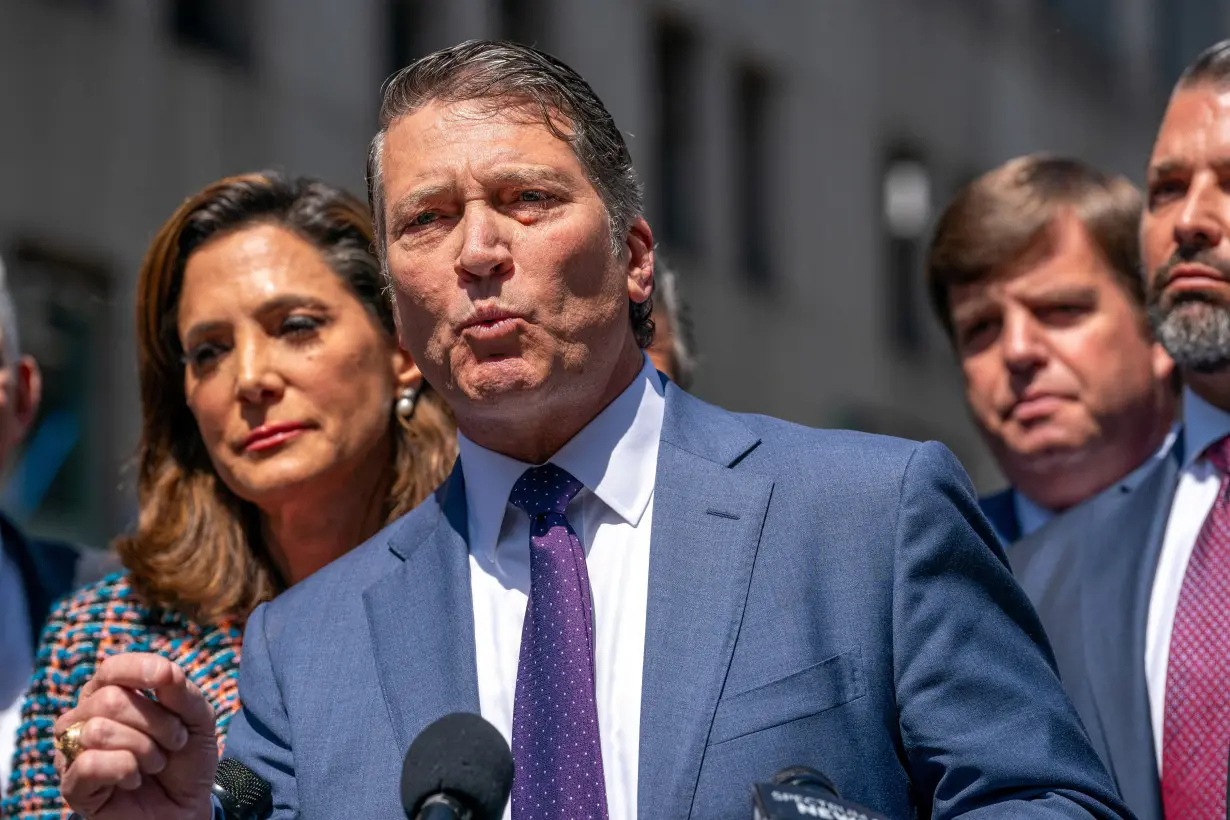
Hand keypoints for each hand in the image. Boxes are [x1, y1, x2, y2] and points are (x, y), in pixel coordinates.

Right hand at [54, 652, 218, 819]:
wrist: (186, 807)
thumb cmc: (186, 758)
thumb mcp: (197, 719)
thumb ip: (182, 692)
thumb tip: (164, 670)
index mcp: (112, 692)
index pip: (112, 668)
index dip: (139, 668)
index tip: (166, 678)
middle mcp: (85, 717)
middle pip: (110, 700)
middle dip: (156, 722)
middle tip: (174, 742)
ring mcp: (73, 751)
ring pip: (98, 730)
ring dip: (144, 749)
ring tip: (155, 762)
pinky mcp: (72, 785)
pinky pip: (89, 764)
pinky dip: (125, 771)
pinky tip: (134, 780)